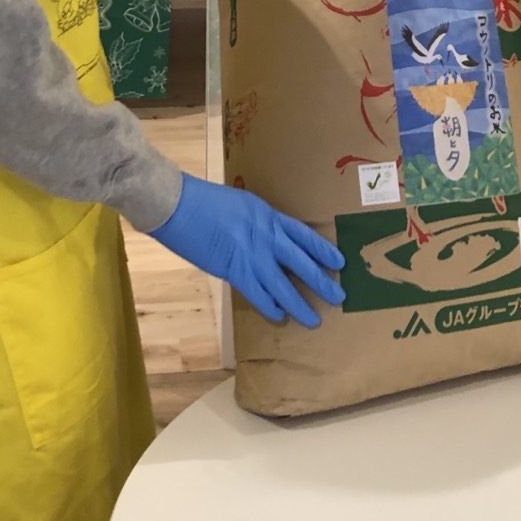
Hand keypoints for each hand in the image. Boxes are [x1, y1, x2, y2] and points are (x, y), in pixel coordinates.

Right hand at [149, 174, 344, 327]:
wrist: (181, 205)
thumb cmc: (206, 200)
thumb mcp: (242, 205)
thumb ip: (259, 223)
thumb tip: (268, 240)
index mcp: (269, 216)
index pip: (304, 235)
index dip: (322, 250)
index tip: (339, 262)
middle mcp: (267, 236)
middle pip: (301, 262)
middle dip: (321, 281)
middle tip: (339, 297)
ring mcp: (252, 254)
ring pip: (283, 285)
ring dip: (299, 304)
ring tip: (313, 319)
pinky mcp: (234, 270)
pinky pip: (257, 294)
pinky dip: (269, 307)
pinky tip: (279, 317)